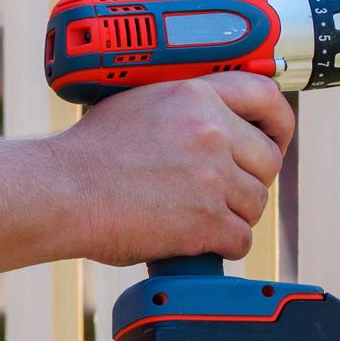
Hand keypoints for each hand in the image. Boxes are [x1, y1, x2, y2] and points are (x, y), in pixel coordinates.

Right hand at [51, 73, 293, 265]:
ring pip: (257, 203)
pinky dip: (222, 245)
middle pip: (269, 161)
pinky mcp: (207, 220)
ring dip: (234, 214)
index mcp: (198, 96)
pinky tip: (196, 239)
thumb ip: (190, 108)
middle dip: (250, 179)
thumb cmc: (92, 154)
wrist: (60, 192)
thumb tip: (225, 120)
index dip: (279, 124)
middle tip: (222, 190)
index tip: (276, 139)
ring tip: (197, 215)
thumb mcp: (143, 103)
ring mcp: (212, 177)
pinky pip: (241, 238)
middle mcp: (211, 131)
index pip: (267, 99)